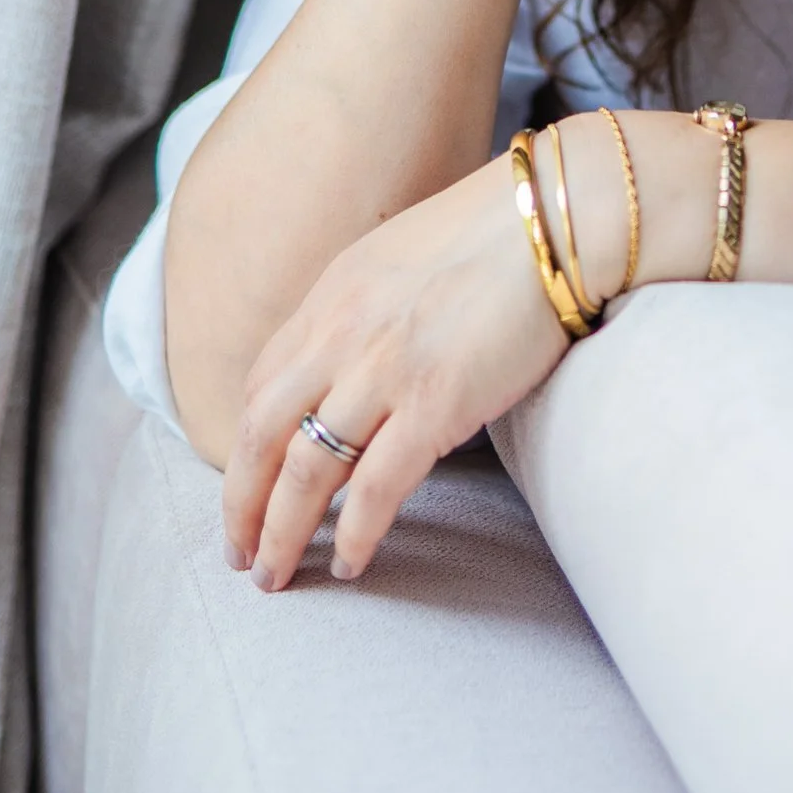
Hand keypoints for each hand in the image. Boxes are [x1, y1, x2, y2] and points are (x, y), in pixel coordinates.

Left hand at [221, 153, 568, 588]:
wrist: (555, 217)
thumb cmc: (495, 234)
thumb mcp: (399, 260)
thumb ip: (363, 312)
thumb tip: (351, 369)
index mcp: (332, 296)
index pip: (262, 384)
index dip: (244, 446)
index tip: (244, 488)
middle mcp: (342, 333)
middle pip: (261, 435)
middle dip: (241, 504)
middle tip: (238, 554)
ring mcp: (384, 370)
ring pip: (305, 471)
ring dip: (282, 534)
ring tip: (276, 575)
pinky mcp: (435, 403)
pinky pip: (376, 488)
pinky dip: (354, 534)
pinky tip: (350, 563)